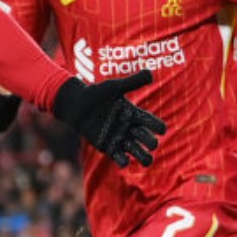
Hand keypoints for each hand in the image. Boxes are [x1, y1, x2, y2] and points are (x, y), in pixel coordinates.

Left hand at [49, 72, 166, 168]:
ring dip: (144, 157)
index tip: (160, 129)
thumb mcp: (113, 87)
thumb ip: (131, 82)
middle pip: (148, 139)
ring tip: (146, 161)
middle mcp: (129, 127)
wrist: (75, 105)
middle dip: (151, 143)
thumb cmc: (94, 93)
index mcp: (134, 113)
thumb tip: (150, 74)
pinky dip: (124, 162)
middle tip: (149, 142)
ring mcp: (119, 138)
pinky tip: (125, 161)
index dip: (159, 127)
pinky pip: (119, 158)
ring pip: (137, 152)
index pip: (152, 122)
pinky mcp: (107, 147)